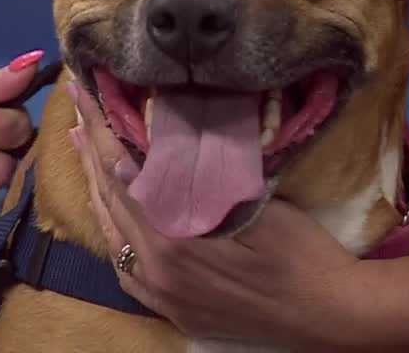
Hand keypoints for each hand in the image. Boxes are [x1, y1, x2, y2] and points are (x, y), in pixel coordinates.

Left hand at [65, 79, 368, 350]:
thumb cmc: (302, 252)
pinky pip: (126, 268)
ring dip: (98, 190)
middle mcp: (155, 273)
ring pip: (112, 235)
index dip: (100, 131)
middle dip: (90, 154)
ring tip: (87, 150)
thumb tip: (144, 151)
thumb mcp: (255, 204)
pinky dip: (115, 232)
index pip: (121, 174)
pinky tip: (113, 212)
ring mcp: (161, 296)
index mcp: (172, 242)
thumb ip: (198, 182)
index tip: (83, 95)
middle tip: (77, 111)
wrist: (331, 313)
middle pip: (108, 202)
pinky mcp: (172, 309)